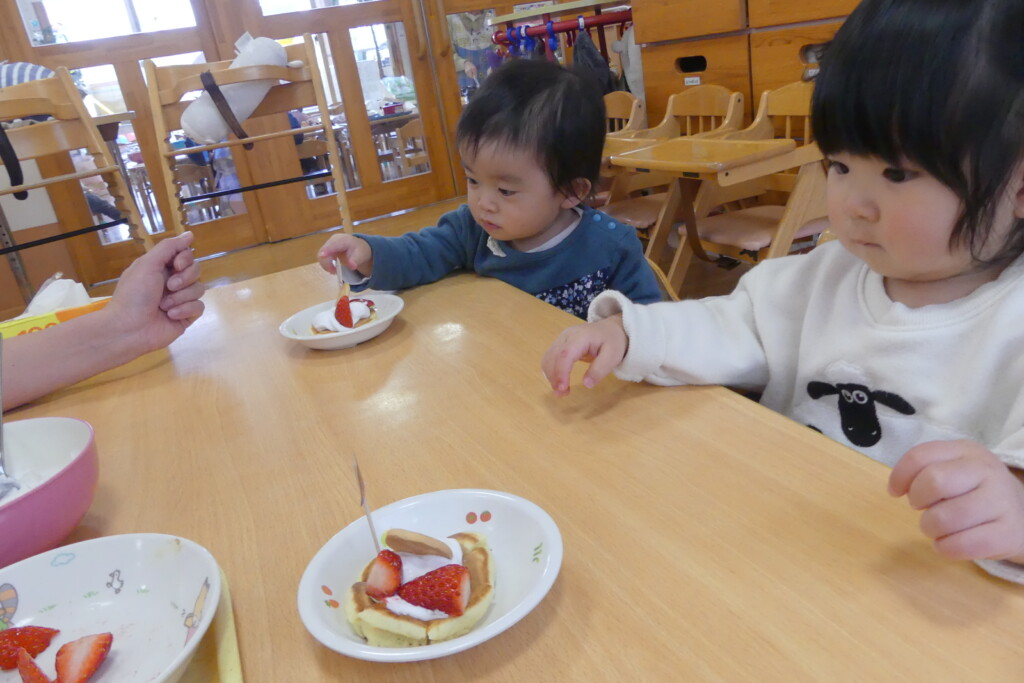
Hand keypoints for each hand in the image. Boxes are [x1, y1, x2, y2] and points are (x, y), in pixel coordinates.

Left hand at [104, 231, 204, 353]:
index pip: (187, 255)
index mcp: (162, 268)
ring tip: (164, 305)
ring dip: (181, 297)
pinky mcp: (187, 316)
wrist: (129, 327)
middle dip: (184, 279)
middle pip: (196, 271)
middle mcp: (173, 282)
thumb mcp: (147, 264)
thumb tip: (190, 234)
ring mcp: (181, 300)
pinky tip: (170, 315)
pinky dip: (185, 310)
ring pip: (199, 289)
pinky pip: (199, 307)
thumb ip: (169, 247)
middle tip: (168, 286)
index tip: (175, 265)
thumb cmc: (134, 294)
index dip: (185, 259)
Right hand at [318, 234, 372, 275]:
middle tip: (334, 272)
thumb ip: (355, 260)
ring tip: (334, 271)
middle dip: (326, 262)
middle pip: (324, 250)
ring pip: (321, 256)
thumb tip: (352, 267)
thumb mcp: (360, 255)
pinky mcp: (326, 250)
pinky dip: (326, 265)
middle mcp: (333, 240)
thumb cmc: (358, 250)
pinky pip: (322, 258)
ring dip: (326, 265)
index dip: (327, 249)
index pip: (333, 244)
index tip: (322, 256)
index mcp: (343, 239)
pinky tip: (333, 269)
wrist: (356, 247)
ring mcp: (328, 245)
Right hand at [541, 314, 627, 396]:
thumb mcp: (613, 356)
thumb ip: (600, 369)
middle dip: (554, 377)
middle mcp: (566, 336)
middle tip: (562, 395)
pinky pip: (549, 359)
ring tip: (561, 392)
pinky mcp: (559, 345)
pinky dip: (551, 372)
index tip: (562, 388)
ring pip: (548, 359)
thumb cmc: (612, 342)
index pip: (565, 354)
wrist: (609, 330)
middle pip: (553, 357)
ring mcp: (561, 339)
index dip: (561, 372)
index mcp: (581, 336)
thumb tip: (586, 384)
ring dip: (551, 376)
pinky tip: (559, 382)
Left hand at [889, 440, 1023, 562]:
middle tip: (923, 508)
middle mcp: (987, 471)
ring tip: (937, 528)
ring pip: (945, 518)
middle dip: (917, 500)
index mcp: (967, 450)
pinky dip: (945, 548)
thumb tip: (896, 488)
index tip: (896, 492)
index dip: (899, 476)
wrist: (1022, 515)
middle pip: (934, 482)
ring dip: (930, 528)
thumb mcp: (953, 469)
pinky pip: (962, 545)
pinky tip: (948, 543)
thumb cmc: (974, 491)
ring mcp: (1001, 502)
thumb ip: (923, 470)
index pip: (921, 456)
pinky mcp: (1007, 533)